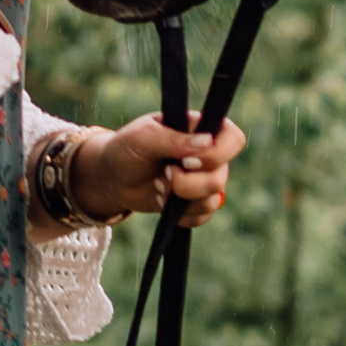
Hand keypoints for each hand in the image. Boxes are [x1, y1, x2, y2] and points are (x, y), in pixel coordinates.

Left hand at [75, 110, 246, 232]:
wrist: (112, 178)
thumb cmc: (127, 148)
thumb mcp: (143, 137)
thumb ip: (173, 139)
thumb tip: (206, 142)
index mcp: (200, 129)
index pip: (233, 139)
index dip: (217, 154)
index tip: (186, 160)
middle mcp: (208, 155)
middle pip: (221, 176)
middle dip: (188, 182)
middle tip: (164, 173)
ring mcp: (203, 180)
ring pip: (213, 199)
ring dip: (181, 197)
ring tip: (159, 185)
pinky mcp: (195, 203)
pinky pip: (202, 216)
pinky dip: (180, 214)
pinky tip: (163, 201)